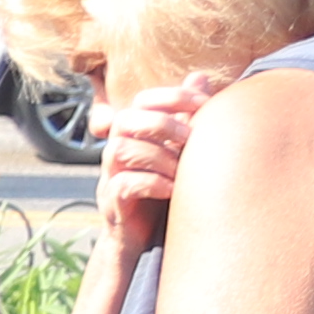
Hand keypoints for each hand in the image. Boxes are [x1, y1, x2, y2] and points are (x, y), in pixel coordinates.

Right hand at [93, 69, 229, 253]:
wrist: (142, 237)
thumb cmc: (163, 187)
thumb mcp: (178, 147)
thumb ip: (186, 114)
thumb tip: (200, 76)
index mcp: (133, 134)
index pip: (143, 99)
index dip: (172, 96)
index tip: (203, 104)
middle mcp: (116, 151)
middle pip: (125, 120)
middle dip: (161, 123)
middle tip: (189, 138)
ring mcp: (110, 177)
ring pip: (120, 150)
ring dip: (158, 157)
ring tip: (181, 171)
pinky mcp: (111, 204)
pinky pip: (122, 184)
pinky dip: (152, 183)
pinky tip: (173, 190)